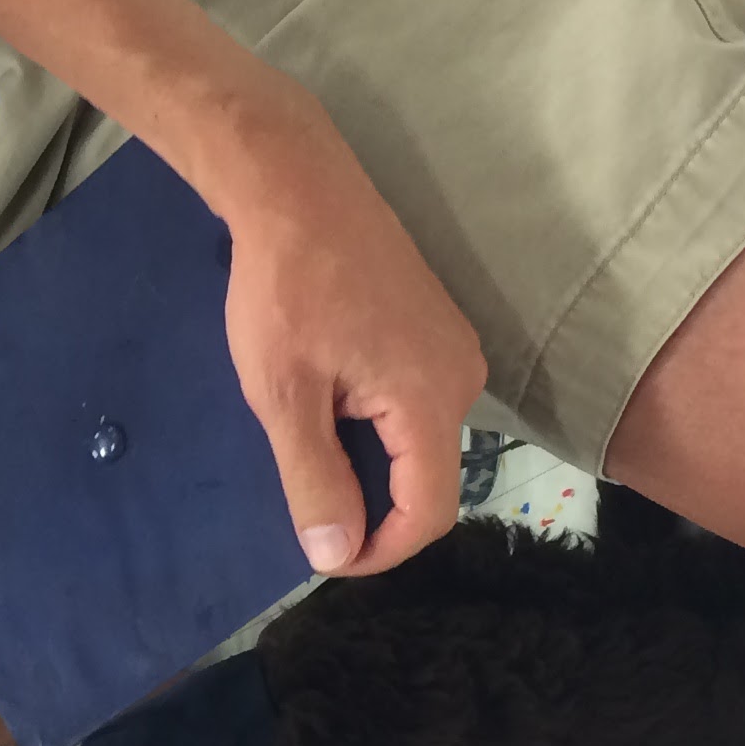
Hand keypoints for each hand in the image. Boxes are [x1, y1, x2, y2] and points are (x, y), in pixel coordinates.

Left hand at [203, 79, 486, 577]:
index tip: (325, 556)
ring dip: (364, 459)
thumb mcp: (282, 396)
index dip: (379, 551)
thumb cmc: (283, 290)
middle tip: (300, 488)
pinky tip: (323, 392)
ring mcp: (455, 350)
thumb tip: (336, 554)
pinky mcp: (436, 331)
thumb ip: (314, 479)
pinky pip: (412, 403)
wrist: (296, 189)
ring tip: (304, 427)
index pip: (428, 512)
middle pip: (425, 479)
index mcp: (431, 400)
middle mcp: (462, 379)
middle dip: (367, 502)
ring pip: (416, 442)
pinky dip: (371, 422)